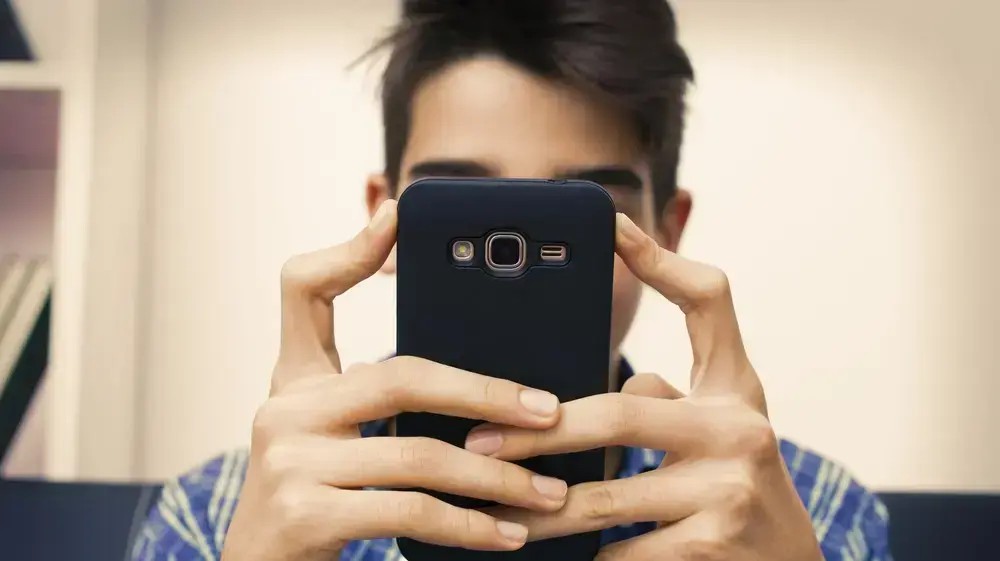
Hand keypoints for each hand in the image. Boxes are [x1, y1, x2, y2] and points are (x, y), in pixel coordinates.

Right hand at [222, 200, 568, 560]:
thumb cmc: (312, 502)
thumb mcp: (327, 435)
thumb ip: (374, 394)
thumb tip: (468, 371)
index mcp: (293, 381)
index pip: (303, 290)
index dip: (350, 250)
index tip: (401, 215)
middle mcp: (282, 410)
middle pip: (400, 376)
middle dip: (487, 393)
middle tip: (550, 412)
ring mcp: (288, 461)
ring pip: (418, 454)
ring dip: (497, 477)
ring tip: (549, 492)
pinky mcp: (303, 516)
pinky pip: (408, 511)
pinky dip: (469, 526)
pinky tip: (509, 534)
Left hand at [464, 214, 822, 560]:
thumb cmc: (740, 487)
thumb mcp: (725, 427)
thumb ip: (676, 394)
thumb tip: (616, 379)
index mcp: (735, 389)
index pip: (710, 302)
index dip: (662, 257)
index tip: (609, 224)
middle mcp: (740, 430)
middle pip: (618, 414)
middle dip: (537, 432)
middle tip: (478, 441)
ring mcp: (729, 493)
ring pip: (604, 498)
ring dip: (537, 507)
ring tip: (488, 505)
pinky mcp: (713, 550)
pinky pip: (620, 552)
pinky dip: (580, 557)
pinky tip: (544, 557)